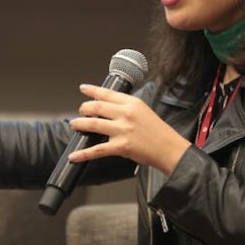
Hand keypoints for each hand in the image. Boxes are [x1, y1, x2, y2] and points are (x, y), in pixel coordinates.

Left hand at [67, 84, 189, 174]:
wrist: (170, 149)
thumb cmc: (159, 132)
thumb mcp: (144, 111)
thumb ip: (126, 107)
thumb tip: (108, 107)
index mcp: (132, 103)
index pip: (107, 93)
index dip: (92, 90)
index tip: (83, 89)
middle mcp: (126, 114)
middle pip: (96, 107)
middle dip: (83, 109)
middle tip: (80, 111)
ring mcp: (122, 130)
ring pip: (92, 124)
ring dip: (79, 124)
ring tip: (74, 125)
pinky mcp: (121, 146)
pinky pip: (97, 150)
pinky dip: (83, 153)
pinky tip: (75, 155)